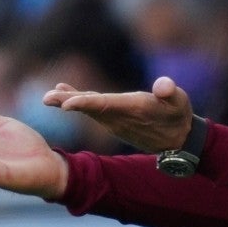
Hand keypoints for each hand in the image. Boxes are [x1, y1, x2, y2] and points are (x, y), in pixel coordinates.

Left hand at [43, 76, 194, 152]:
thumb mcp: (180, 101)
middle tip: (46, 98)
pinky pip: (93, 110)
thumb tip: (164, 86)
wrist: (179, 141)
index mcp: (133, 109)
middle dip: (68, 103)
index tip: (66, 105)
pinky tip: (65, 93)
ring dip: (68, 102)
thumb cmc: (180, 115)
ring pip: (89, 109)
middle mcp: (120, 117)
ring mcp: (116, 121)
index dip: (85, 104)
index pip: (105, 105)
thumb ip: (170, 92)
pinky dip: (79, 101)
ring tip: (50, 95)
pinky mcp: (115, 120)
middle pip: (90, 108)